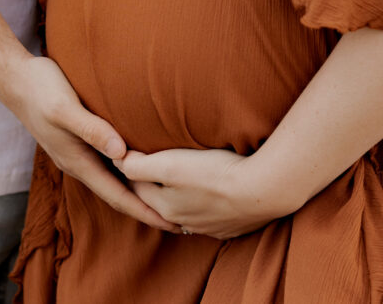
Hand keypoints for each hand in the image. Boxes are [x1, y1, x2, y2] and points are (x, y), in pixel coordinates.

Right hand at [10, 56, 179, 232]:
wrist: (15, 79)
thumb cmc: (41, 90)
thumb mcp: (66, 109)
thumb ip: (92, 130)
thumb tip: (121, 153)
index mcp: (78, 162)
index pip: (118, 197)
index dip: (145, 212)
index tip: (172, 224)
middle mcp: (80, 163)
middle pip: (118, 195)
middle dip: (147, 209)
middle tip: (180, 219)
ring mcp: (79, 153)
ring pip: (114, 181)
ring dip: (138, 192)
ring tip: (165, 199)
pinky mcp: (80, 140)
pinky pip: (109, 164)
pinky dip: (128, 171)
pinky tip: (141, 166)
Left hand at [115, 148, 298, 238]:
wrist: (263, 189)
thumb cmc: (215, 173)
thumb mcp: (170, 164)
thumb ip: (139, 165)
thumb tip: (118, 161)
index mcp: (165, 206)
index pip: (137, 187)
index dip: (132, 169)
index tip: (130, 154)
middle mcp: (183, 221)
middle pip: (160, 201)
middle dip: (153, 185)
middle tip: (152, 166)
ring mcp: (208, 227)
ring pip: (186, 210)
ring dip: (180, 196)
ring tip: (181, 179)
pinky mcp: (230, 226)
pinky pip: (210, 216)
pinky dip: (205, 205)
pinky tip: (211, 194)